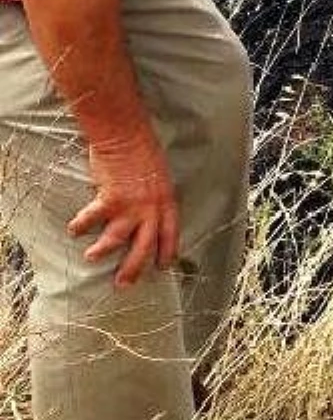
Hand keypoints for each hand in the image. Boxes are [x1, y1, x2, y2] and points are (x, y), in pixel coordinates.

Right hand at [68, 129, 179, 286]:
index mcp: (166, 201)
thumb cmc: (143, 150)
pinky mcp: (109, 200)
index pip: (171, 233)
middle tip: (122, 284)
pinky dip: (80, 225)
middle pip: (144, 247)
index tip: (162, 267)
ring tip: (91, 257)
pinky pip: (92, 219)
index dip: (167, 252)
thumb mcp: (159, 175)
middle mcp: (150, 208)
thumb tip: (149, 211)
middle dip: (133, 269)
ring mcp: (130, 206)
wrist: (126, 134)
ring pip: (117, 240)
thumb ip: (155, 196)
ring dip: (103, 251)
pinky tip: (73, 229)